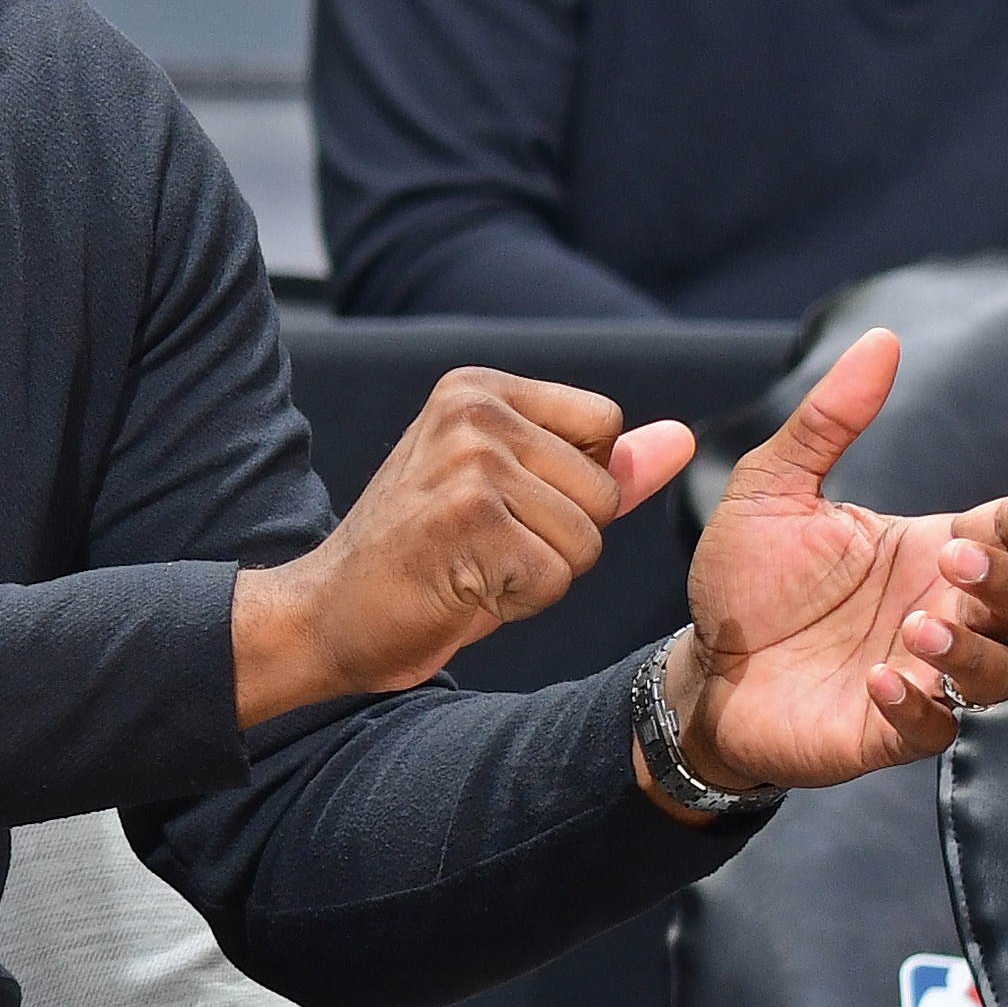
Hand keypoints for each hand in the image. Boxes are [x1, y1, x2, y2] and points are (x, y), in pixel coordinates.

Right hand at [233, 370, 697, 724]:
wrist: (326, 616)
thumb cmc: (418, 562)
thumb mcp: (512, 497)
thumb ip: (597, 465)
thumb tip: (681, 439)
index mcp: (478, 390)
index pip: (602, 427)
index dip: (573, 488)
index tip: (503, 510)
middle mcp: (473, 412)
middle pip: (602, 489)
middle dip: (559, 540)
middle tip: (482, 550)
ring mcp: (469, 463)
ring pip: (584, 539)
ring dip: (539, 576)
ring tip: (472, 569)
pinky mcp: (468, 522)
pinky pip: (553, 578)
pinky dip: (518, 603)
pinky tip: (463, 590)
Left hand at [663, 326, 1007, 805]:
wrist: (700, 669)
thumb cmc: (745, 581)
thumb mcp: (773, 489)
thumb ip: (829, 421)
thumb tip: (882, 340)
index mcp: (929, 549)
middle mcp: (940, 611)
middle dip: (1007, 580)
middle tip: (953, 562)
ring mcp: (923, 675)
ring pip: (1000, 671)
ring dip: (971, 649)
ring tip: (917, 628)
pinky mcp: (889, 732)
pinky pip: (937, 731)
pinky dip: (920, 707)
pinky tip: (882, 682)